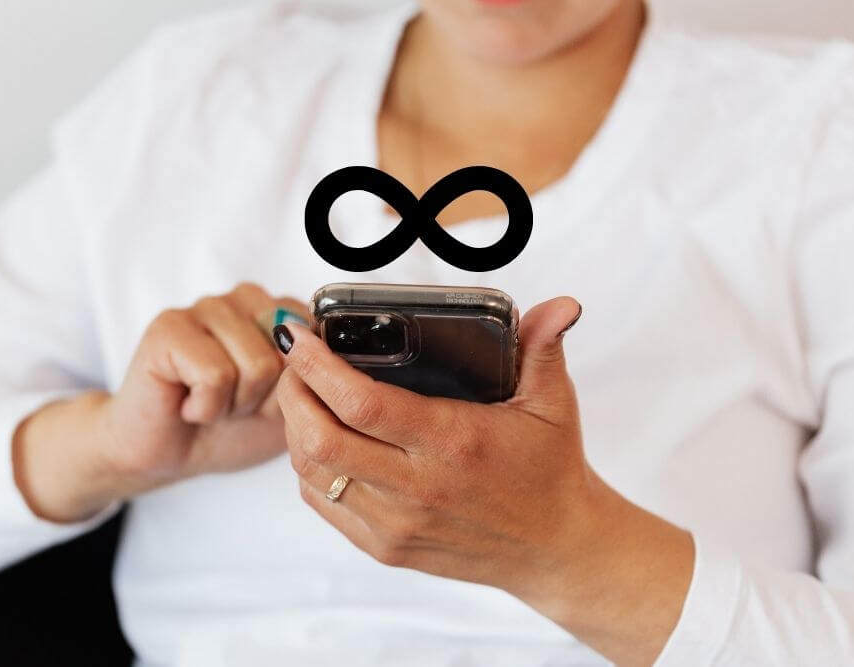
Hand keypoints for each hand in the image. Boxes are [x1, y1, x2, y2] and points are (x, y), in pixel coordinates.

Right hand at [13, 282, 306, 521]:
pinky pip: (215, 374)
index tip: (267, 399)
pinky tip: (188, 405)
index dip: (296, 387)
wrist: (168, 455)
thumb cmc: (229, 427)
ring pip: (256, 365)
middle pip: (290, 355)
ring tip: (211, 403)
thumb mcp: (291, 407)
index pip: (318, 340)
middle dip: (267, 397)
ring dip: (235, 404)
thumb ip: (316, 377)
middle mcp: (243, 298)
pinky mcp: (168, 327)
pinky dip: (206, 407)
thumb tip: (326, 354)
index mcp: (278, 310)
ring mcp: (204, 306)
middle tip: (234, 404)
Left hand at [275, 297, 693, 665]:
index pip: (362, 403)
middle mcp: (419, 487)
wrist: (556, 550)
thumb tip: (561, 303)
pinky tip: (318, 439)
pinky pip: (323, 505)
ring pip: (312, 473)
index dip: (317, 366)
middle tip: (294, 360)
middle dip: (292, 391)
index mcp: (453, 442)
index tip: (299, 335)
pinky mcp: (386, 548)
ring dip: (294, 427)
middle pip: (320, 439)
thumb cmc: (550, 469)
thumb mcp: (553, 403)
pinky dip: (308, 467)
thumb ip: (544, 347)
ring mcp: (397, 524)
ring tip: (301, 393)